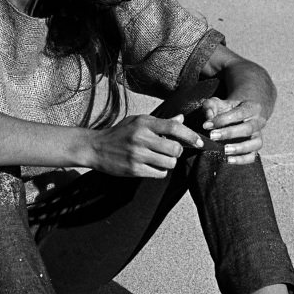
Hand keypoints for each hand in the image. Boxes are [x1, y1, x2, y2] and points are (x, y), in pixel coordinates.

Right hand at [89, 114, 204, 177]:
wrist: (95, 148)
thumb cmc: (118, 133)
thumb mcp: (137, 121)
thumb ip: (159, 122)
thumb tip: (180, 119)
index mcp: (143, 123)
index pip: (173, 128)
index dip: (190, 135)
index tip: (199, 142)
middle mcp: (141, 138)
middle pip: (175, 149)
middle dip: (177, 152)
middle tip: (170, 151)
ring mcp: (137, 155)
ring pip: (169, 163)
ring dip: (168, 163)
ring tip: (159, 159)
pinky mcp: (134, 169)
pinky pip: (159, 173)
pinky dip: (160, 171)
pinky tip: (152, 166)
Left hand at [200, 97, 266, 163]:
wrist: (239, 116)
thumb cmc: (226, 109)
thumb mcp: (218, 103)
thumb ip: (211, 106)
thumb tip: (208, 116)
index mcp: (252, 107)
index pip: (240, 113)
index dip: (223, 119)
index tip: (207, 125)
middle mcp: (258, 122)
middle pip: (248, 129)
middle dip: (229, 133)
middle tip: (212, 136)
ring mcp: (258, 136)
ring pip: (255, 143)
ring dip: (239, 148)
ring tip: (224, 150)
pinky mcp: (254, 148)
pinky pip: (252, 156)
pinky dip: (242, 160)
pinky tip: (228, 160)